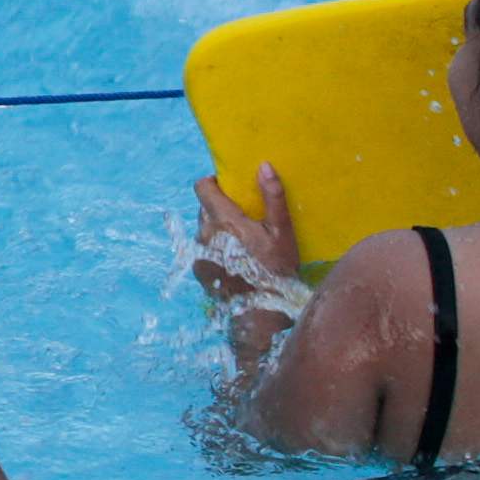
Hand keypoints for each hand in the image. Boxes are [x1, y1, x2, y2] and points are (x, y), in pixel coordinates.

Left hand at [192, 163, 302, 300]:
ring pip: (204, 229)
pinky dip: (216, 248)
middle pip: (204, 208)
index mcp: (223, 220)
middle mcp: (204, 233)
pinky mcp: (198, 269)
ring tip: (242, 241)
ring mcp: (198, 253)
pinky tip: (236, 260)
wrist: (260, 313)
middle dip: (220, 207)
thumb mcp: (282, 232)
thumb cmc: (275, 270)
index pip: (201, 187)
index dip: (213, 183)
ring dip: (218, 229)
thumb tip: (264, 166)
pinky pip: (203, 249)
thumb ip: (272, 197)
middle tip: (244, 217)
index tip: (229, 187)